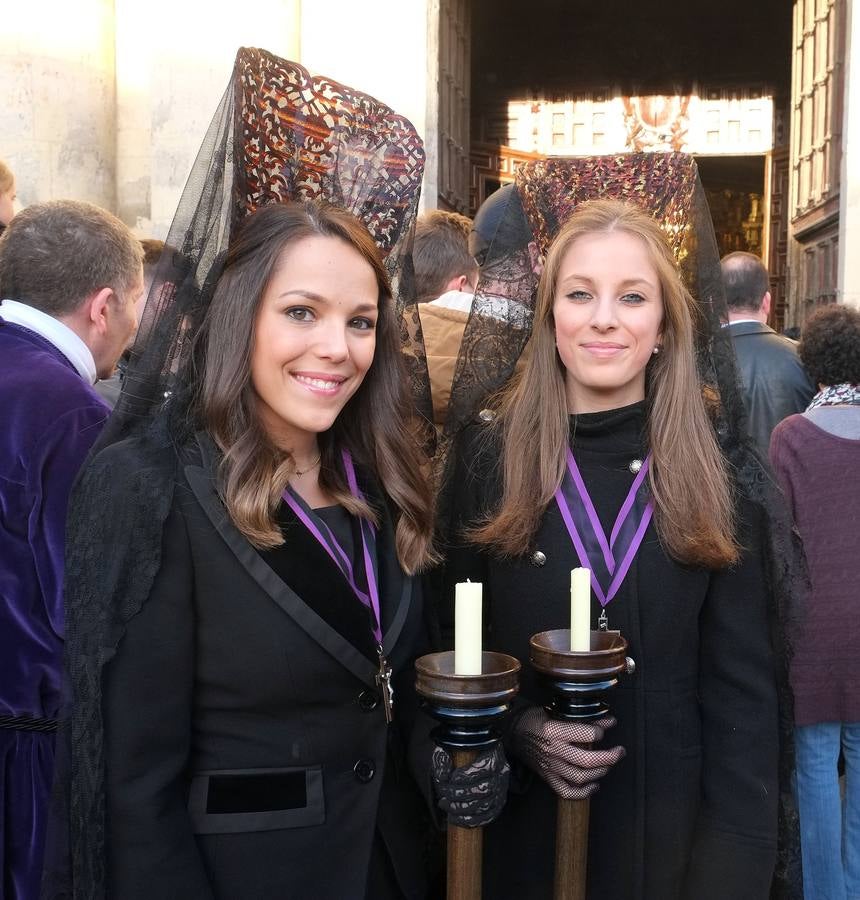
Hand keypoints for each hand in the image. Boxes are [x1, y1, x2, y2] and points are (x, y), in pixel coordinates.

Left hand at [431, 743, 509, 827]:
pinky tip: (458, 819)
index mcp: (491, 756)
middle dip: (458, 798)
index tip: (445, 783)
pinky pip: (489, 816)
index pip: (476, 771)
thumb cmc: (462, 750)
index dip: (458, 780)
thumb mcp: (449, 747)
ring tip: (448, 808)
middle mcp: (501, 773)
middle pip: (481, 791)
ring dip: (463, 811)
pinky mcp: (499, 801)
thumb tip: (443, 778)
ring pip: (485, 806)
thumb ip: (443, 760)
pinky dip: (472, 821)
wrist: (477, 751)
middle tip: (443, 800)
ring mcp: (502, 789)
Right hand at [508, 706, 624, 799]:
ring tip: (608, 764)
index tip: (607, 725)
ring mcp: (550, 766)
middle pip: (587, 760)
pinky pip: (567, 791)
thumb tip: (607, 720)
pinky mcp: (548, 777)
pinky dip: (583, 793)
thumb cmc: (535, 718)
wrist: (513, 731)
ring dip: (600, 772)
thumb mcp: (555, 710)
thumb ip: (580, 718)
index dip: (601, 730)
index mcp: (554, 730)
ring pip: (581, 777)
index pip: (587, 734)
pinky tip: (594, 785)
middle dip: (610, 757)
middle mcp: (553, 750)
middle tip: (620, 751)